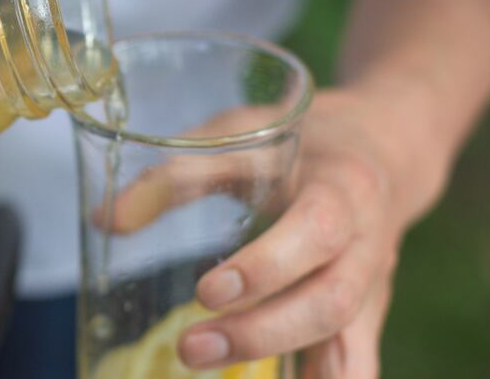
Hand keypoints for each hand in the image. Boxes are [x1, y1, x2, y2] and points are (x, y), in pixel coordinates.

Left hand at [105, 90, 407, 377]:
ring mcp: (372, 288)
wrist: (383, 148)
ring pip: (348, 342)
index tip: (207, 291)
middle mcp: (367, 246)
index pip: (316, 231)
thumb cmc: (301, 141)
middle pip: (331, 302)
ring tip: (219, 377)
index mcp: (343, 189)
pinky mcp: (365, 317)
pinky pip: (354, 362)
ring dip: (286, 363)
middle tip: (191, 348)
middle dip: (261, 332)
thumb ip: (179, 174)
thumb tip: (106, 219)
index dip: (267, 266)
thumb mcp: (243, 134)